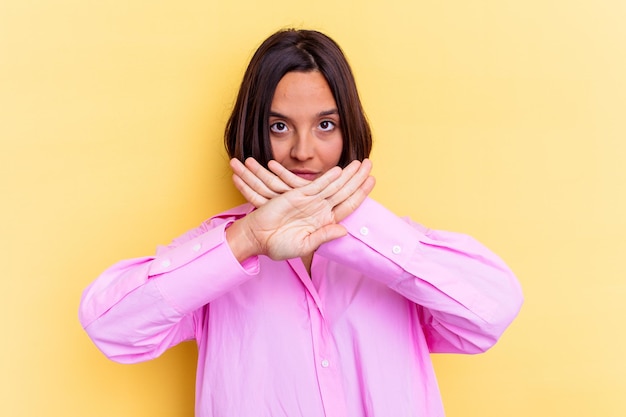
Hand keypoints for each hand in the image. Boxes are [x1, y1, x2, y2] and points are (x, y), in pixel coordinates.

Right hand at [226, 160, 375, 260]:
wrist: (257, 237)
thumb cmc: (279, 245)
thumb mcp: (304, 245)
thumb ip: (324, 236)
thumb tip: (345, 231)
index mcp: (326, 222)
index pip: (349, 205)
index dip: (361, 193)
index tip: (372, 180)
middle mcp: (321, 209)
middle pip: (344, 191)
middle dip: (358, 177)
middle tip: (369, 163)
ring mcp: (310, 201)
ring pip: (333, 186)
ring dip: (346, 174)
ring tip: (359, 163)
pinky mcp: (296, 195)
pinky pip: (315, 185)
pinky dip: (327, 178)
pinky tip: (338, 171)